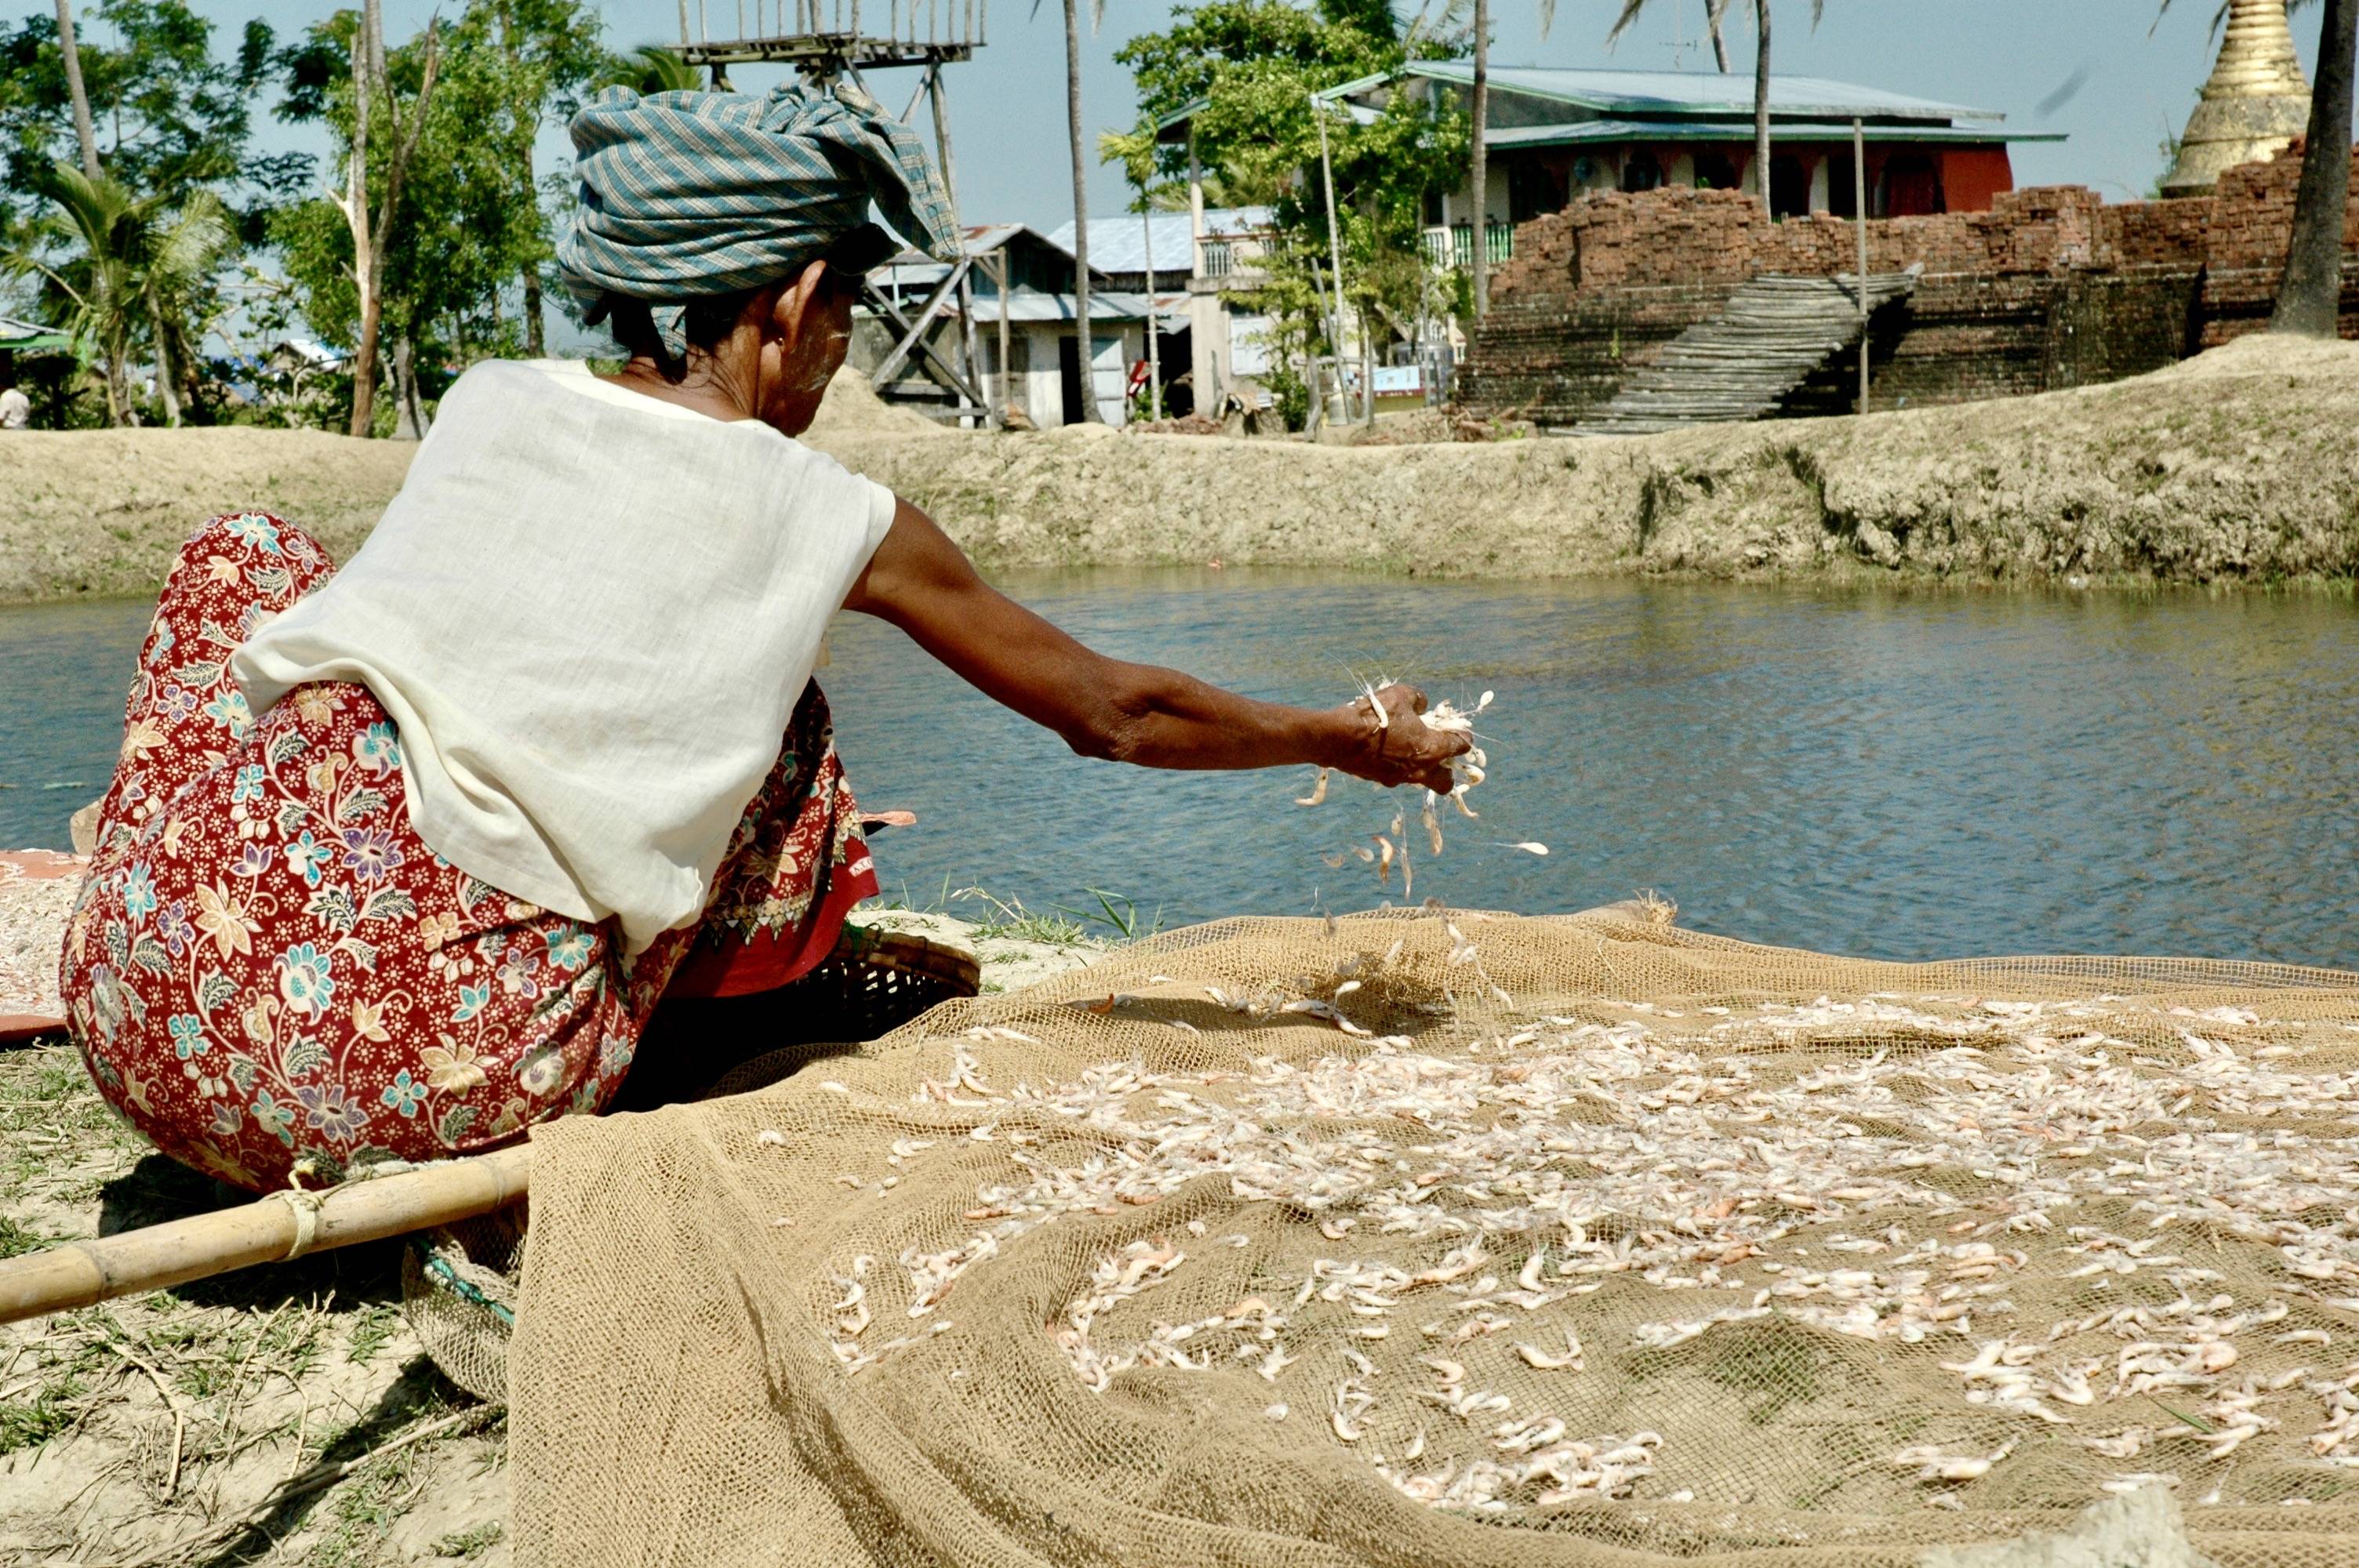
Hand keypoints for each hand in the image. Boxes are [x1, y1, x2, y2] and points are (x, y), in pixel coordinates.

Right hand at [1330, 683, 1468, 793]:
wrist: (1339, 738)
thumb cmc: (1375, 715)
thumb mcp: (1401, 695)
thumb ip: (1418, 700)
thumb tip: (1422, 706)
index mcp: (1432, 748)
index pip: (1460, 746)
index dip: (1464, 737)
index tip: (1461, 733)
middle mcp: (1420, 769)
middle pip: (1446, 782)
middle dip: (1448, 770)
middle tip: (1440, 754)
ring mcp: (1400, 778)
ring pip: (1421, 780)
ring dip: (1421, 768)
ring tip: (1409, 749)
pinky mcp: (1381, 780)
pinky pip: (1398, 776)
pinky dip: (1399, 766)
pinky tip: (1387, 751)